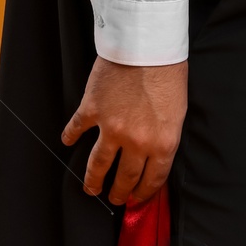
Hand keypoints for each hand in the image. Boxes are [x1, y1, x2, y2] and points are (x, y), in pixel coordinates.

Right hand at [62, 58, 187, 206]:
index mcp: (163, 143)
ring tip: (90, 188)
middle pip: (125, 177)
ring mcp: (111, 127)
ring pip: (98, 164)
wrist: (147, 45)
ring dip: (93, 179)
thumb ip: (164, 137)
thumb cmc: (168, 73)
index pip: (152, 179)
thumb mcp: (178, 112)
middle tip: (114, 199)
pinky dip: (70, 137)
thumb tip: (155, 154)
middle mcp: (136, 141)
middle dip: (119, 193)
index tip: (137, 199)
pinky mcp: (92, 110)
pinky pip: (77, 129)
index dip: (144, 193)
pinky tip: (68, 142)